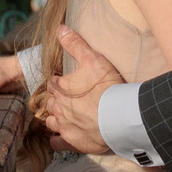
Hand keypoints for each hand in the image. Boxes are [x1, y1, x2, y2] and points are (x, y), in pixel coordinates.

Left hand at [38, 26, 120, 154]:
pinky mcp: (72, 142)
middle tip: (69, 100)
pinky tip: (65, 135)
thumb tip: (60, 28)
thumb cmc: (107, 87)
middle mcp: (58, 108)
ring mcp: (64, 126)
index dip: (59, 82)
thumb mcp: (93, 59)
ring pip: (51, 122)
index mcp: (60, 88)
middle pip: (50, 103)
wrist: (120, 116)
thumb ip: (75, 44)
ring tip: (66, 116)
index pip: (52, 83)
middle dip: (57, 100)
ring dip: (56, 118)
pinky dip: (59, 139)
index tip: (66, 82)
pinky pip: (57, 142)